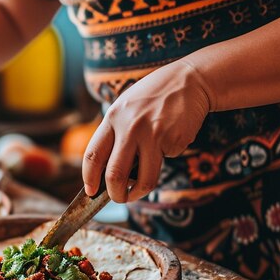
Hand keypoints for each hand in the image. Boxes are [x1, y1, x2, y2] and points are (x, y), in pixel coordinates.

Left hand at [82, 60, 210, 202]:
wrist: (190, 80)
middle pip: (114, 174)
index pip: (92, 156)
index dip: (89, 178)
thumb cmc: (152, 97)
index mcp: (112, 118)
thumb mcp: (125, 108)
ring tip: (136, 193)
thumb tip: (106, 174)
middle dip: (115, 194)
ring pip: (143, 179)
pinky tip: (169, 142)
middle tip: (118, 198)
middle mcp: (130, 127)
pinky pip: (165, 163)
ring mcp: (153, 134)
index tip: (90, 192)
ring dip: (137, 193)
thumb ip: (114, 134)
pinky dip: (165, 161)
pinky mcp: (174, 141)